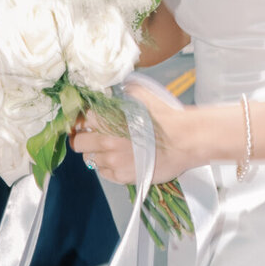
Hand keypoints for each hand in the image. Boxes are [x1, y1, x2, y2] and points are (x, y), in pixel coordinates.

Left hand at [71, 83, 201, 185]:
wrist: (185, 141)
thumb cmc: (167, 119)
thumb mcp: (143, 96)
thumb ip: (124, 92)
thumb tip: (117, 88)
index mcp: (106, 120)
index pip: (80, 121)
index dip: (85, 123)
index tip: (89, 124)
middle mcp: (105, 141)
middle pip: (78, 144)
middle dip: (85, 140)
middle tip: (95, 139)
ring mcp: (112, 161)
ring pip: (90, 160)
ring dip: (98, 155)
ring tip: (113, 150)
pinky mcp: (122, 177)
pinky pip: (104, 174)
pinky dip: (109, 168)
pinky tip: (121, 161)